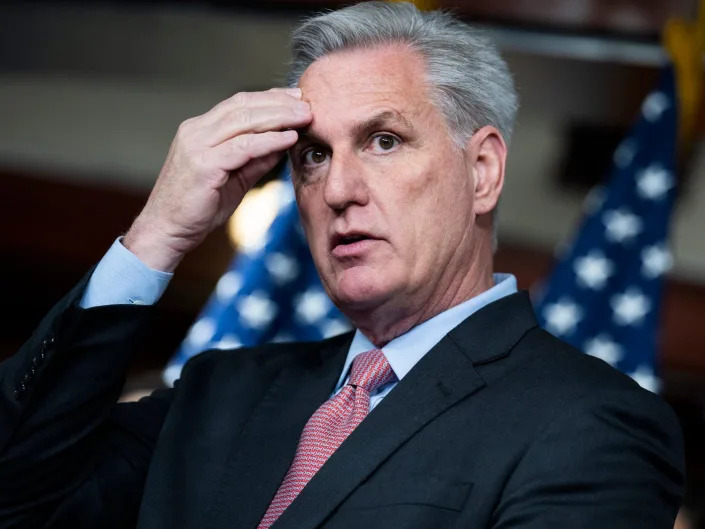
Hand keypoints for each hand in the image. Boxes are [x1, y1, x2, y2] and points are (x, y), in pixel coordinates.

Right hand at [123, 88, 311, 271]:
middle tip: (307, 104)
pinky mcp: (203, 165)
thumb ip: (256, 159)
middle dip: (279, 103)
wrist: (167, 232)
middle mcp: (195, 131)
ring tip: (305, 117)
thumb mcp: (234, 178)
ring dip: (279, 117)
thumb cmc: (198, 208)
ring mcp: (197, 146)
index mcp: (200, 130)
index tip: (296, 98)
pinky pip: (243, 147)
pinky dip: (269, 141)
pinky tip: (289, 138)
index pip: (238, 104)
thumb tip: (283, 143)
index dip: (269, 98)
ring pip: (244, 121)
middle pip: (243, 106)